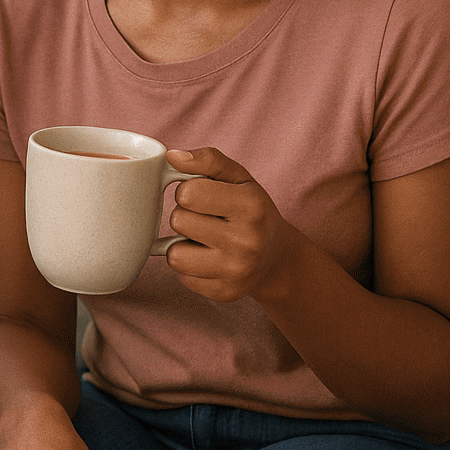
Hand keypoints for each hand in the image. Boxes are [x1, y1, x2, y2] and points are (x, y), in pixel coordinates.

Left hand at [164, 147, 301, 303]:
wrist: (278, 256)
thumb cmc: (250, 210)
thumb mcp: (237, 177)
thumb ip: (207, 160)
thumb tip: (171, 157)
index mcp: (251, 206)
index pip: (187, 193)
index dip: (188, 191)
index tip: (203, 196)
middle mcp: (247, 241)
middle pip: (178, 221)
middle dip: (186, 216)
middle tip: (208, 219)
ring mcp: (236, 271)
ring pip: (174, 255)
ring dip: (182, 245)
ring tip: (204, 240)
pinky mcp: (225, 293)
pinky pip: (182, 277)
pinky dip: (190, 266)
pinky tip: (209, 259)